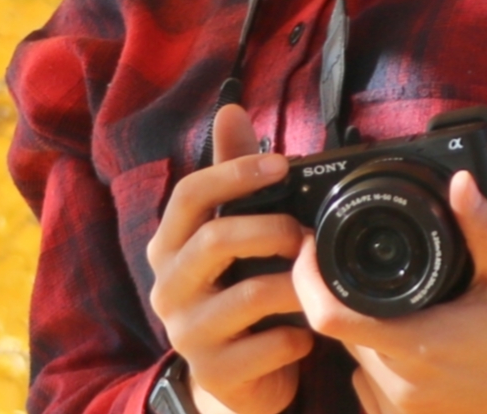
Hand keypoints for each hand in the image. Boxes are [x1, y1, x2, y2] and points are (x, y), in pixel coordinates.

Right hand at [146, 106, 313, 413]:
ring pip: (249, 294)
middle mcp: (168, 287)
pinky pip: (266, 345)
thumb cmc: (234, 286)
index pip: (189, 194)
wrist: (235, 377)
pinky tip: (306, 332)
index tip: (281, 163)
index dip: (235, 172)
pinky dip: (296, 334)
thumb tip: (230, 109)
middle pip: (215, 239)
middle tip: (305, 232)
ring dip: (296, 283)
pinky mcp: (214, 374)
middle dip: (271, 228)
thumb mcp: (229, 229)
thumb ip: (230, 172)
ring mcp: (187, 334)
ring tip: (317, 280)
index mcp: (170, 245)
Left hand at [291, 169, 486, 413]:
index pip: (332, 319)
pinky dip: (374, 356)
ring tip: (385, 293)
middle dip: (339, 291)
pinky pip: (370, 386)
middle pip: (341, 332)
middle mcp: (404, 384)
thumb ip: (481, 225)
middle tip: (352, 257)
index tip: (309, 247)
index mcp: (419, 345)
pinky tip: (402, 333)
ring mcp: (408, 410)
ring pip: (354, 359)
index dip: (307, 280)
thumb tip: (460, 181)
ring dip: (360, 324)